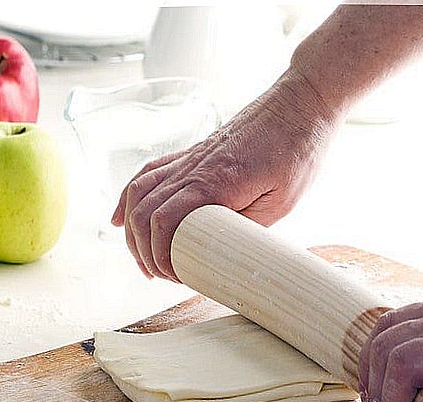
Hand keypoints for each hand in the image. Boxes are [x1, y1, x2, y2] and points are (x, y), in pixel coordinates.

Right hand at [111, 68, 339, 280]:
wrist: (301, 104)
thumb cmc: (298, 149)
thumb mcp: (281, 202)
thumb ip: (245, 227)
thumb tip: (221, 251)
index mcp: (215, 183)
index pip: (164, 223)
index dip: (160, 255)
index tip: (173, 275)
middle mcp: (193, 168)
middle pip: (143, 212)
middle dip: (143, 250)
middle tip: (159, 275)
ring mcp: (190, 158)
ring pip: (139, 193)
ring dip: (132, 229)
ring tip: (141, 257)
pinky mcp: (193, 153)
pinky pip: (149, 173)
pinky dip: (129, 197)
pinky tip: (121, 217)